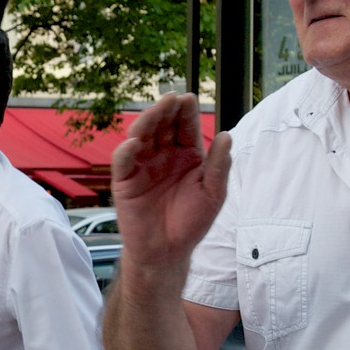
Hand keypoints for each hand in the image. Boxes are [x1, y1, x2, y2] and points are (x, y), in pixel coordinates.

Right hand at [110, 94, 232, 267]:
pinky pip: (123, 161)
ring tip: (155, 111)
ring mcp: (143, 165)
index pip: (185, 126)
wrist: (168, 251)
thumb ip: (218, 166)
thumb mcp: (213, 194)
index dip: (186, 112)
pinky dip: (126, 150)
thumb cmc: (191, 222)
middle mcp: (163, 155)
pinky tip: (135, 143)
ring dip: (147, 121)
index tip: (189, 99)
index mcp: (187, 154)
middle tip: (171, 98)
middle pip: (162, 125)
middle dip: (166, 110)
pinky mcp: (125, 180)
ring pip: (141, 136)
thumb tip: (226, 135)